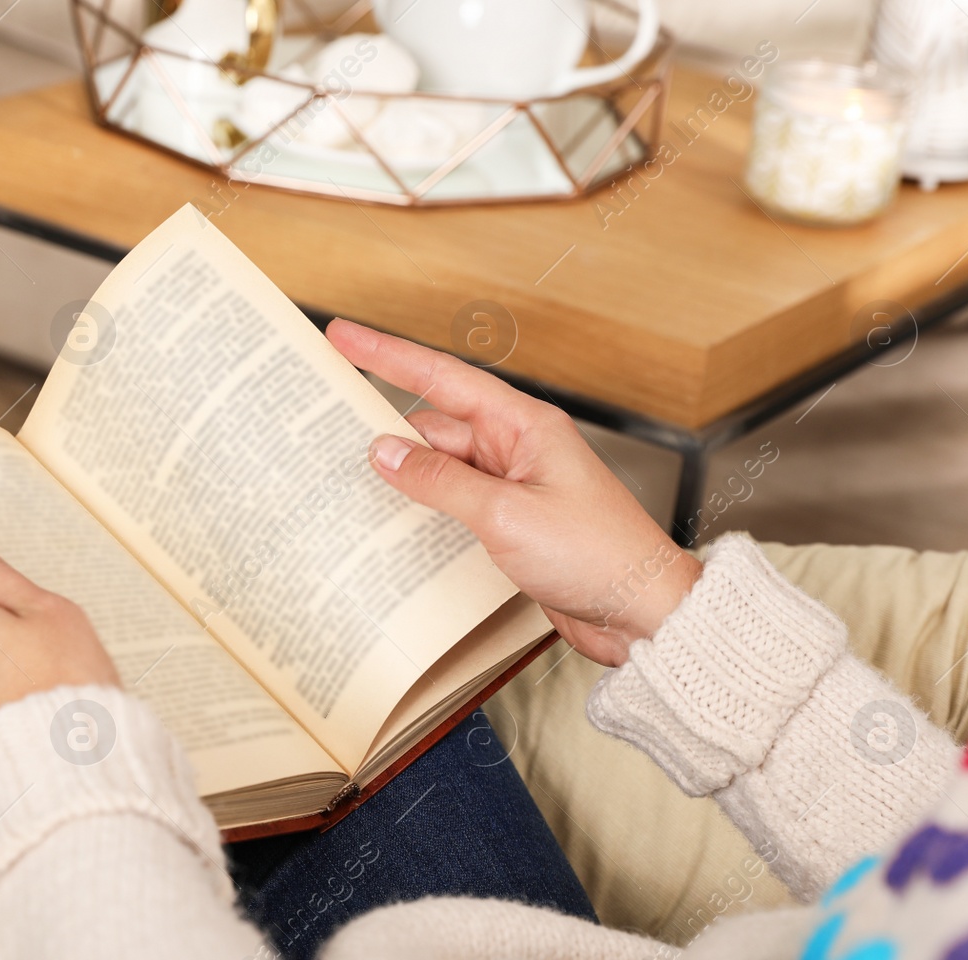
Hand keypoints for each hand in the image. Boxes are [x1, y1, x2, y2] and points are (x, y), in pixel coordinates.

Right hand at [328, 319, 701, 667]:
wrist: (642, 613)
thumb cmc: (598, 555)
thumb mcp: (506, 514)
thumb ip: (440, 481)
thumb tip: (385, 452)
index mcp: (523, 426)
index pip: (442, 378)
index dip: (387, 354)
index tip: (343, 336)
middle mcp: (516, 450)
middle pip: (433, 428)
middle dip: (384, 433)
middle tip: (325, 433)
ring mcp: (513, 489)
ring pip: (440, 472)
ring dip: (403, 482)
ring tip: (348, 488)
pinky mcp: (511, 526)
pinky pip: (454, 508)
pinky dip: (424, 515)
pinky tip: (395, 531)